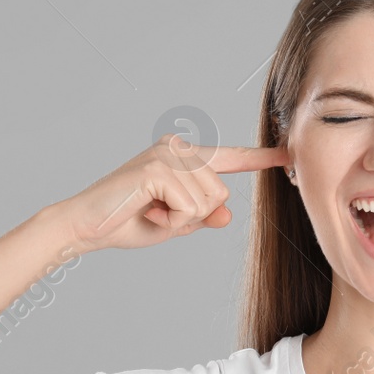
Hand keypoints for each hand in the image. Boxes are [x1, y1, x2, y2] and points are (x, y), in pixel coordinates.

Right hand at [57, 134, 288, 252]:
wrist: (87, 227)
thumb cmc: (128, 222)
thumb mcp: (176, 223)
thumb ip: (204, 216)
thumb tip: (228, 215)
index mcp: (183, 157)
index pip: (229, 158)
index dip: (259, 159)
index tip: (287, 154)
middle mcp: (177, 147)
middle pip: (222, 193)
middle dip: (194, 216)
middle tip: (159, 213)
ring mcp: (167, 154)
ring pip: (209, 202)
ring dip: (181, 219)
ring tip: (151, 211)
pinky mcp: (158, 167)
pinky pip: (190, 207)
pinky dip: (171, 221)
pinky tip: (147, 211)